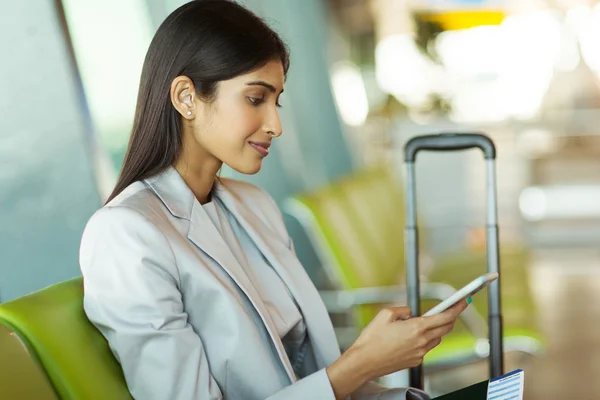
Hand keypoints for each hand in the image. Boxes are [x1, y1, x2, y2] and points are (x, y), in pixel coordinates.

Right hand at [351, 299, 467, 379]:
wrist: (364, 361)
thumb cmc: (372, 339)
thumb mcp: (385, 314)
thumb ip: (403, 310)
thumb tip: (410, 313)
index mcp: (416, 328)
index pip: (445, 317)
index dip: (457, 308)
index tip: (464, 302)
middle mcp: (421, 341)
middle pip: (445, 328)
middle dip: (451, 318)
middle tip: (451, 309)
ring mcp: (419, 353)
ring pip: (437, 339)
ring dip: (437, 329)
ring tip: (428, 322)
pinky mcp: (415, 361)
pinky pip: (427, 348)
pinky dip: (426, 340)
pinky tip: (413, 336)